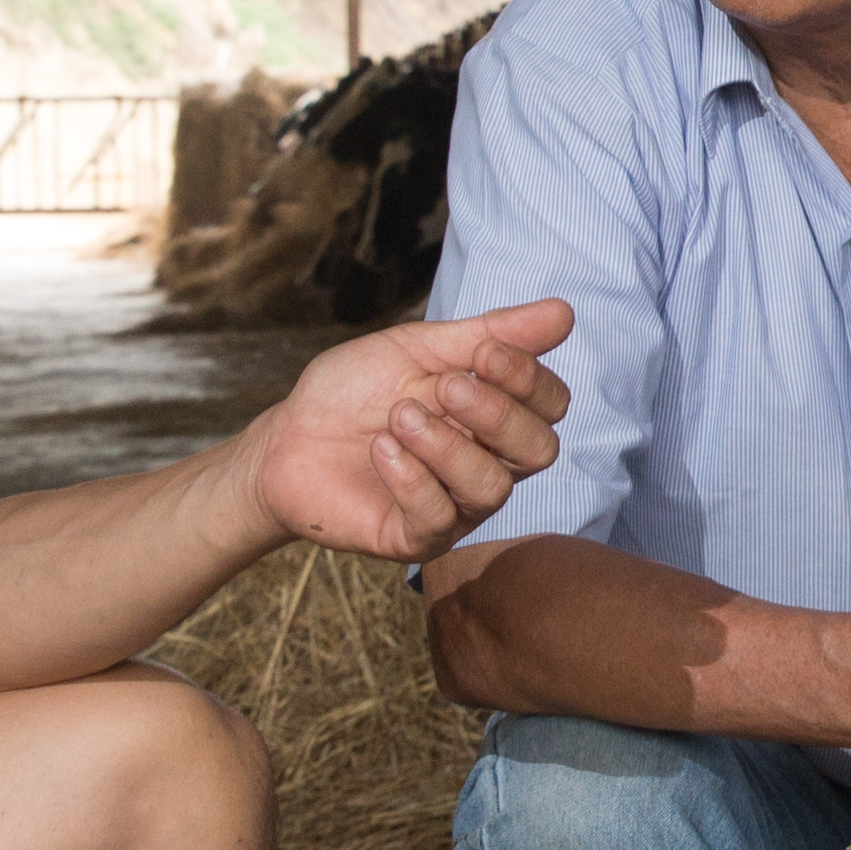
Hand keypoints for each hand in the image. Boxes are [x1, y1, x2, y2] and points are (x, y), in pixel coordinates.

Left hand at [253, 296, 573, 558]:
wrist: (286, 438)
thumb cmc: (353, 392)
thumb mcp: (418, 349)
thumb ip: (489, 333)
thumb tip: (564, 312)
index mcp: (494, 416)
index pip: (550, 405)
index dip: (527, 377)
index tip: (481, 352)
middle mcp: (486, 463)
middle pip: (538, 450)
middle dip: (496, 413)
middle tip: (444, 387)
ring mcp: (455, 505)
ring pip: (491, 488)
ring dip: (447, 445)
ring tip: (398, 416)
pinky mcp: (416, 537)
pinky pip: (438, 517)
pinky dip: (411, 476)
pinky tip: (381, 449)